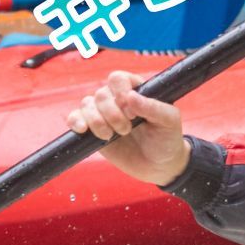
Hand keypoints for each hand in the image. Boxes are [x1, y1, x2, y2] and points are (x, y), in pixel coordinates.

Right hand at [67, 71, 191, 185]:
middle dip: (112, 114)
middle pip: (101, 94)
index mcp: (137, 90)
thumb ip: (153, 107)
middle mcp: (118, 99)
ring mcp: (104, 114)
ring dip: (97, 121)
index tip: (132, 113)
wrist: (158, 166)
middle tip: (127, 129)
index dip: (120, 93)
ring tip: (111, 136)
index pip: (118, 79)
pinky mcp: (93, 129)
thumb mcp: (169, 121)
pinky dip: (76, 121)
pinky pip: (75, 117)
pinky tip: (83, 129)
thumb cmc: (167, 139)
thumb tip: (130, 96)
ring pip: (87, 104)